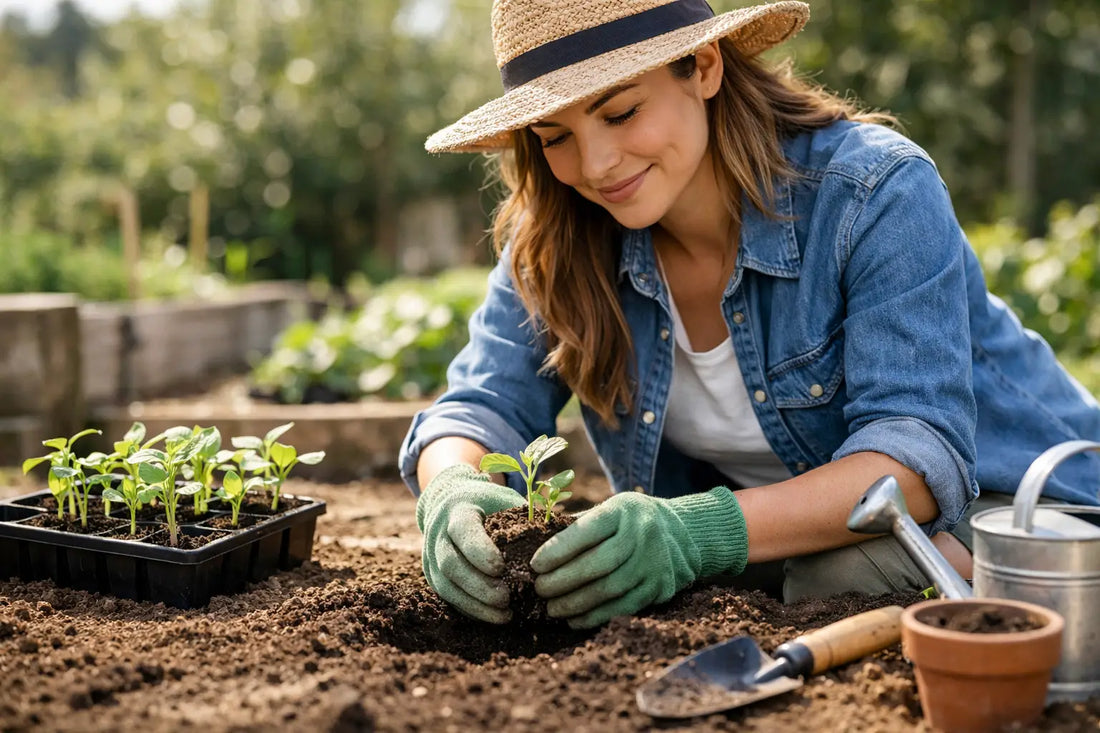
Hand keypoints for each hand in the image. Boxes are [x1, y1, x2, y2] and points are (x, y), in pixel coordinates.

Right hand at [416, 464, 524, 622]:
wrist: (452, 502)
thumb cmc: (489, 502)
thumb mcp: (505, 500)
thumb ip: (525, 517)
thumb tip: (562, 535)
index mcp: (458, 509)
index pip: (463, 530)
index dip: (479, 551)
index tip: (501, 568)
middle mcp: (438, 533)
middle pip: (450, 563)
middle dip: (478, 585)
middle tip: (506, 599)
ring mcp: (431, 556)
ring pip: (446, 586)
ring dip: (475, 605)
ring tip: (504, 615)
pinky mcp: (433, 576)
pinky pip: (449, 598)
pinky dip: (471, 610)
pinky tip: (494, 617)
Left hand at [530, 487, 747, 628]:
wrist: (680, 533)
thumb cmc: (626, 522)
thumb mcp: (607, 511)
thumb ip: (576, 527)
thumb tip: (531, 545)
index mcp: (622, 510)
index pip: (587, 530)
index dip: (558, 549)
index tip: (535, 564)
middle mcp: (643, 534)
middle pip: (599, 563)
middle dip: (564, 580)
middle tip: (539, 590)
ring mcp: (655, 561)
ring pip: (611, 588)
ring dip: (576, 603)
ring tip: (551, 608)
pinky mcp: (661, 586)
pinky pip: (624, 606)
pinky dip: (595, 616)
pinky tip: (574, 620)